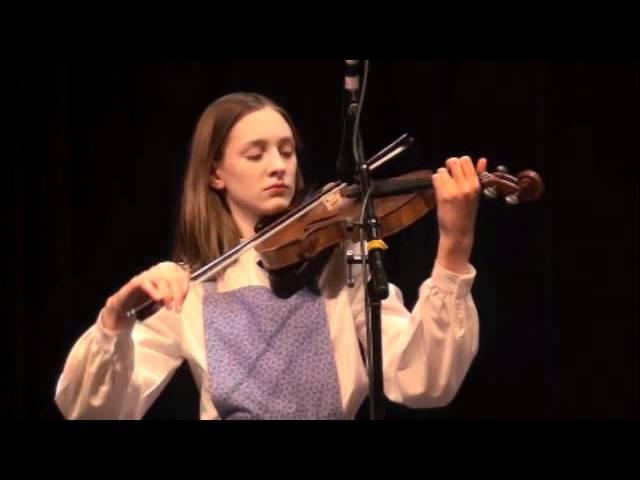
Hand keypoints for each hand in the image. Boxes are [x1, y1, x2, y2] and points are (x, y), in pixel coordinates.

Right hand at [102, 262, 190, 330]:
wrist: (124, 308)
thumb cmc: (146, 302)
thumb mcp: (164, 299)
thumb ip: (175, 295)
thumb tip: (185, 295)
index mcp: (165, 273)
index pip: (180, 274)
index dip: (184, 287)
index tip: (183, 302)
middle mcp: (156, 271)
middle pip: (172, 276)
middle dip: (178, 293)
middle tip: (178, 308)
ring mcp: (145, 275)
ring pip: (160, 278)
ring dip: (167, 294)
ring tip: (169, 307)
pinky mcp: (135, 282)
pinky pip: (145, 282)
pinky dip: (153, 290)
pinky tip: (158, 299)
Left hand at [431, 156, 486, 272]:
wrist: (458, 233)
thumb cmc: (467, 213)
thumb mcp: (476, 194)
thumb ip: (479, 175)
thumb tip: (483, 159)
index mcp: (476, 184)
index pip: (466, 160)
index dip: (459, 164)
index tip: (458, 173)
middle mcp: (466, 186)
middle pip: (453, 161)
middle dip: (449, 167)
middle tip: (450, 178)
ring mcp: (454, 190)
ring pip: (442, 170)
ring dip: (441, 176)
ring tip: (445, 187)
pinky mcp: (443, 196)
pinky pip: (435, 178)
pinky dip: (436, 182)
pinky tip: (440, 191)